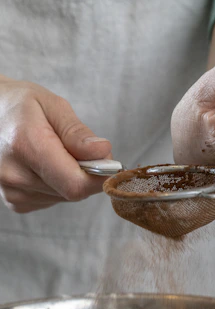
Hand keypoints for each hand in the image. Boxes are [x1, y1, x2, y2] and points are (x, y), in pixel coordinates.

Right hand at [0, 77, 111, 212]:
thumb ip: (78, 132)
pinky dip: (56, 185)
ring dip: (69, 178)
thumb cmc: (21, 106)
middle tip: (76, 149)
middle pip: (72, 191)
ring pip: (64, 197)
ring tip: (52, 154)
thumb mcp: (53, 106)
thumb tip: (102, 153)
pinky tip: (42, 166)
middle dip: (85, 173)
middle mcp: (14, 175)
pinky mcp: (14, 202)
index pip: (75, 184)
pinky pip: (51, 199)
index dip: (99, 177)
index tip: (108, 163)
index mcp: (26, 145)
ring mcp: (12, 192)